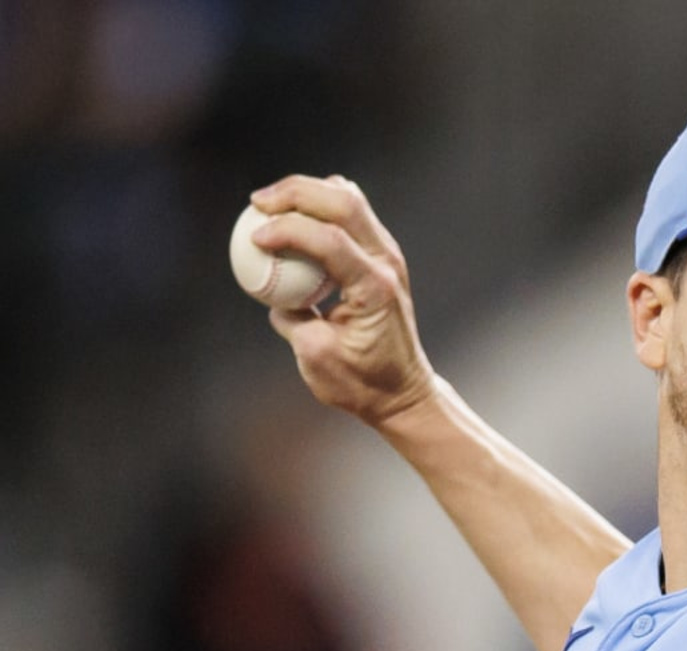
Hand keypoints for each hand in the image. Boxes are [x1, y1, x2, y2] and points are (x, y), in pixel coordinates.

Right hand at [248, 174, 437, 428]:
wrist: (402, 393)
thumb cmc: (363, 383)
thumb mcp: (316, 357)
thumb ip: (290, 318)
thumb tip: (270, 292)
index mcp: (375, 289)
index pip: (329, 240)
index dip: (287, 230)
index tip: (254, 238)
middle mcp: (387, 263)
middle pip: (343, 201)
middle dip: (294, 192)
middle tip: (256, 203)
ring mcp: (388, 256)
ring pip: (349, 198)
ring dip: (308, 192)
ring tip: (270, 205)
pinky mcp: (381, 256)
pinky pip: (351, 214)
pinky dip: (320, 205)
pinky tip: (293, 216)